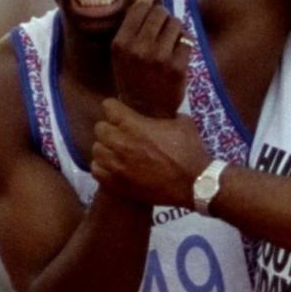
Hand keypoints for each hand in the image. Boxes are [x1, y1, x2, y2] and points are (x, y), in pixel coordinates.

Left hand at [91, 101, 210, 205]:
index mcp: (134, 124)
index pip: (107, 107)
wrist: (195, 184)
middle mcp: (121, 143)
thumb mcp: (181, 123)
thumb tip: (158, 115)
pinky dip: (103, 168)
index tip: (122, 114)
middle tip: (120, 134)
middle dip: (110, 129)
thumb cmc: (190, 152)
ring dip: (105, 149)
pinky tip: (114, 168)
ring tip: (116, 152)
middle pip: (99, 129)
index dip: (115, 109)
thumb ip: (163, 116)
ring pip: (96, 150)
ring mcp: (117, 165)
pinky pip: (96, 171)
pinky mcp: (118, 184)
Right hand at [111, 0, 192, 117]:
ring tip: (171, 40)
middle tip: (163, 28)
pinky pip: (187, 40)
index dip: (148, 1)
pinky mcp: (178, 67)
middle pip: (160, 13)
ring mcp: (160, 58)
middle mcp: (139, 49)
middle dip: (163, 17)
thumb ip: (130, 28)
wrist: (145, 113)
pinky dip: (185, 42)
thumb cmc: (132, 79)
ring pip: (176, 24)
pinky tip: (179, 51)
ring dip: (176, 29)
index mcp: (122, 44)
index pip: (139, 9)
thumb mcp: (121, 55)